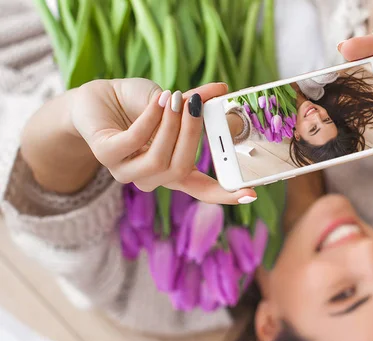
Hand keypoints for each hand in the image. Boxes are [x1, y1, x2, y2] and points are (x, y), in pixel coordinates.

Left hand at [71, 78, 256, 204]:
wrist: (98, 97)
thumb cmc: (139, 103)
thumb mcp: (175, 102)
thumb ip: (197, 103)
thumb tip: (222, 89)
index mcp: (172, 170)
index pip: (202, 190)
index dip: (226, 195)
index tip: (250, 194)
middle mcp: (152, 178)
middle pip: (182, 168)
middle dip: (192, 134)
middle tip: (195, 104)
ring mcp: (127, 172)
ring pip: (159, 161)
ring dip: (170, 127)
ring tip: (175, 98)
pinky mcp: (107, 157)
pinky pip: (135, 142)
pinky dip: (150, 120)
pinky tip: (157, 101)